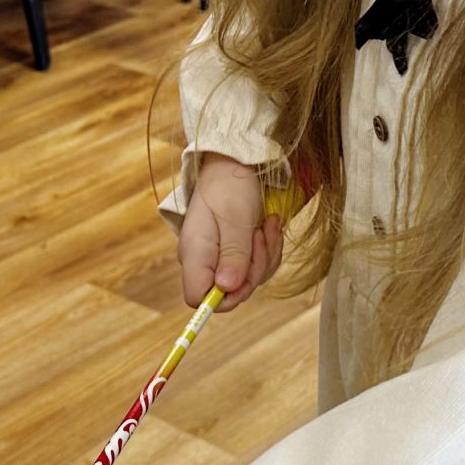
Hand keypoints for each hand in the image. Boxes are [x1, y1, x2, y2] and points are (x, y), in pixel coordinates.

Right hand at [178, 152, 282, 309]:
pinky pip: (257, 268)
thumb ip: (233, 255)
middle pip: (230, 293)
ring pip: (248, 281)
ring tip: (268, 225)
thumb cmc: (230, 186)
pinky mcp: (234, 255)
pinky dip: (268, 250)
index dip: (223, 297)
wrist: (234, 165)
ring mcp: (219, 259)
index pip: (197, 298)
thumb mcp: (236, 218)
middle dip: (255, 269)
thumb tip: (226, 288)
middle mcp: (203, 261)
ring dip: (266, 255)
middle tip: (262, 235)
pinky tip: (269, 226)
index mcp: (195, 253)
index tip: (246, 276)